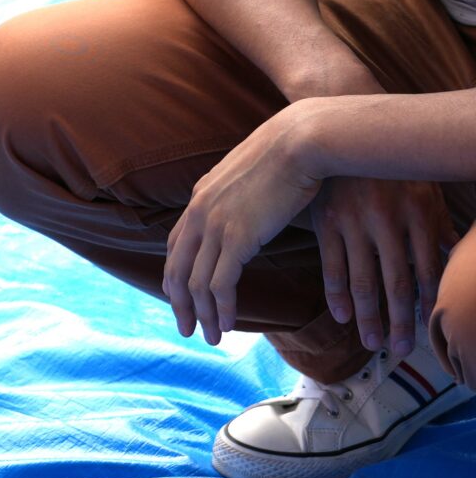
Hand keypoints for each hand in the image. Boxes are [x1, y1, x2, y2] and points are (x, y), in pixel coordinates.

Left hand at [165, 103, 326, 343]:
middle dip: (180, 303)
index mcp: (200, 197)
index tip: (181, 297)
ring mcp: (215, 225)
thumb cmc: (290, 153)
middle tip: (186, 328)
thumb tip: (249, 207)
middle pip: (177, 267)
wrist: (301, 140)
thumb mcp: (252, 173)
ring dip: (203, 314)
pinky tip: (226, 326)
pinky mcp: (237, 237)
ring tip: (211, 337)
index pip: (176, 245)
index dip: (176, 274)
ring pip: (196, 282)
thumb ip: (241, 195)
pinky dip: (221, 308)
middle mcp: (199, 212)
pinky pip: (220, 283)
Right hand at [314, 174, 453, 354]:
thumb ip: (440, 226)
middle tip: (398, 350)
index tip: (427, 331)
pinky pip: (331, 263)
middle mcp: (386, 220)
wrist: (343, 129)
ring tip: (371, 342)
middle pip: (395, 282)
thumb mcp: (425, 191)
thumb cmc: (393, 164)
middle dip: (398, 320)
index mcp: (417, 213)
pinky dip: (335, 292)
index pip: (426, 270)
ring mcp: (352, 221)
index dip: (427, 304)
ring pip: (362, 278)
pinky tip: (339, 315)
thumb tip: (456, 261)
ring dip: (366, 315)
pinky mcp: (325, 220)